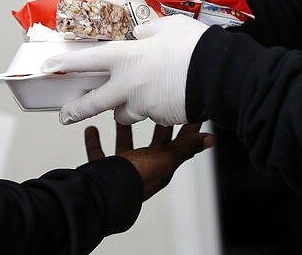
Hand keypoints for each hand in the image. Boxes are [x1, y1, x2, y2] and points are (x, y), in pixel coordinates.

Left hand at [41, 14, 209, 125]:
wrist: (221, 74)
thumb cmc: (193, 46)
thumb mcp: (167, 27)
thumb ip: (147, 32)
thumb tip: (138, 35)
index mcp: (126, 58)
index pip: (88, 60)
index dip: (66, 64)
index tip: (49, 68)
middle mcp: (128, 85)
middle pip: (94, 103)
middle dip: (77, 110)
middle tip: (65, 115)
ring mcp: (143, 104)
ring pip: (124, 113)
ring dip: (124, 107)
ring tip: (136, 97)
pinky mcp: (159, 116)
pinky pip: (150, 113)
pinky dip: (153, 107)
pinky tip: (167, 95)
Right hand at [84, 122, 214, 200]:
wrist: (102, 196)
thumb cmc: (134, 179)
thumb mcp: (164, 158)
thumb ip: (184, 148)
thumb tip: (209, 140)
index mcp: (161, 166)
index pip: (180, 143)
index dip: (187, 128)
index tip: (191, 110)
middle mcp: (143, 168)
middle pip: (154, 143)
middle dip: (158, 124)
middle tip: (160, 104)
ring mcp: (122, 169)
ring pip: (125, 145)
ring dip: (124, 129)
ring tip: (121, 113)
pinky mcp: (103, 171)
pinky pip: (99, 154)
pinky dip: (95, 142)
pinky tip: (92, 130)